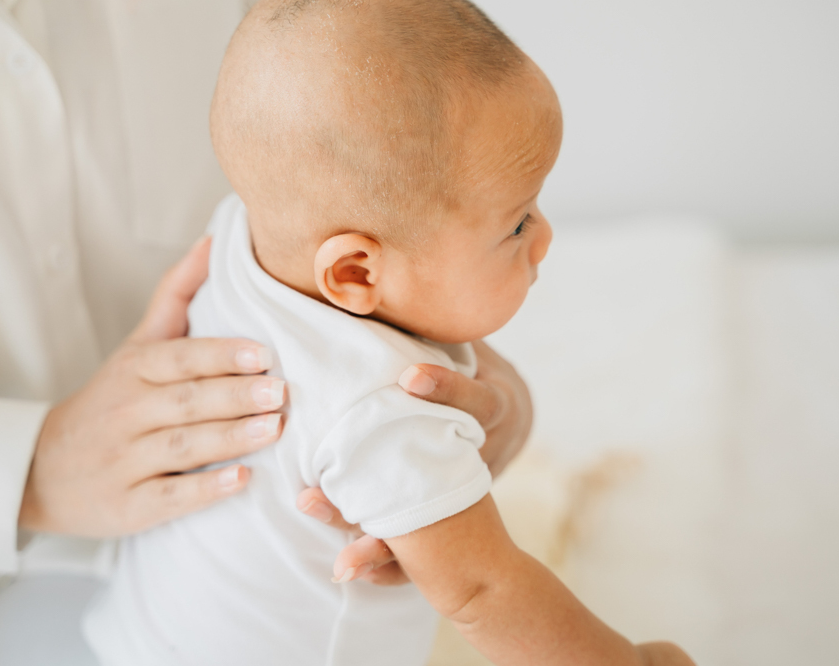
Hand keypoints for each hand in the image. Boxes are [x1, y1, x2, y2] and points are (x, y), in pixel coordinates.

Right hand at [19, 238, 284, 536]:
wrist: (39, 470)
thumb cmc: (110, 400)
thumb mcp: (137, 345)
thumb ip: (176, 294)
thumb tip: (215, 241)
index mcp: (133, 370)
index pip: (178, 359)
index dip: (219, 355)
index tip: (262, 354)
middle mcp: (125, 413)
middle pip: (184, 402)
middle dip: (233, 396)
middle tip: (279, 392)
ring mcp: (123, 461)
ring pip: (180, 447)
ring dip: (229, 439)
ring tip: (272, 429)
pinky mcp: (127, 506)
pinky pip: (168, 498)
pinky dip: (204, 490)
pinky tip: (241, 480)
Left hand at [297, 340, 532, 582]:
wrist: (512, 414)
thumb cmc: (474, 365)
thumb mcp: (468, 341)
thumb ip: (433, 321)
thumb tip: (383, 266)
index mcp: (495, 408)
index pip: (477, 403)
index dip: (447, 391)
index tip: (410, 379)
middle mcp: (481, 456)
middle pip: (443, 481)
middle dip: (393, 489)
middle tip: (327, 492)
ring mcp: (470, 495)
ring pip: (432, 528)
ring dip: (384, 542)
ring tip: (342, 559)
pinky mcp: (454, 522)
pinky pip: (427, 556)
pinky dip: (391, 566)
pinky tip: (350, 572)